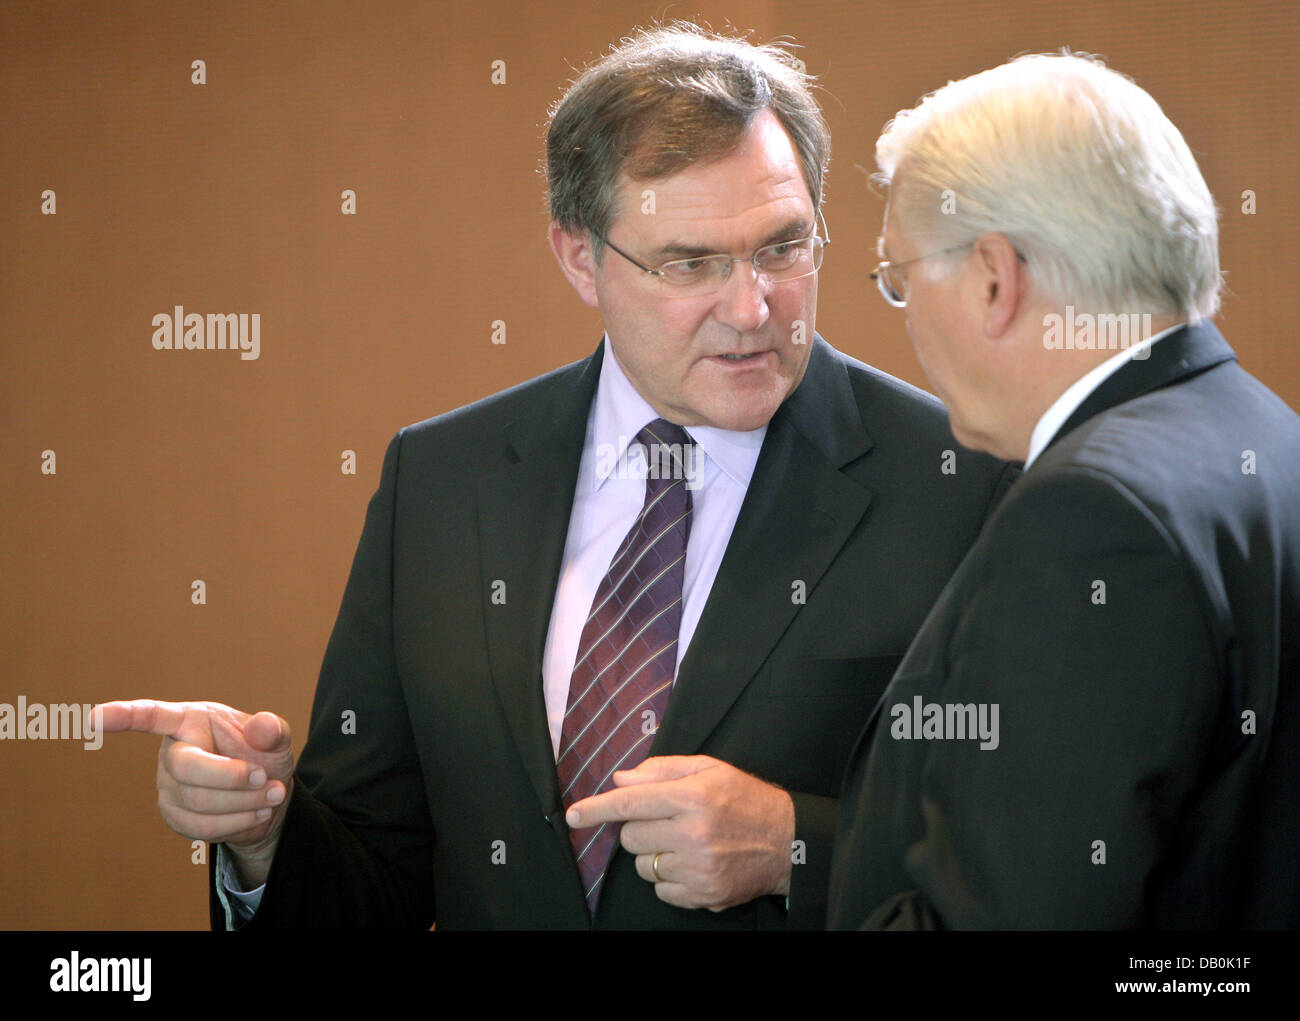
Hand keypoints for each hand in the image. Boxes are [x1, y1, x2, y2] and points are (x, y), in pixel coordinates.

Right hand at [97, 699, 294, 887]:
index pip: (152, 716)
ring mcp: (168, 785)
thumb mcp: (276, 738)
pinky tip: (256, 812)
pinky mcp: (174, 814)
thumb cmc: (264, 756)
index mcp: (191, 720)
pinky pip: (201, 827)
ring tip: (272, 795)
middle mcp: (171, 751)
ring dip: (244, 803)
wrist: (267, 794)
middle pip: (187, 769)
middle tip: (266, 777)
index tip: (96, 717)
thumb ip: (272, 730)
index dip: (124, 716)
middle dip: (233, 777)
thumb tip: (264, 728)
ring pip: (199, 802)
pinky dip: (237, 822)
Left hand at [565, 755, 794, 910]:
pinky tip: (693, 864)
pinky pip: (661, 891)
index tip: (573, 814)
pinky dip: (670, 879)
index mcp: (692, 796)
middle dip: (638, 829)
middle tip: (664, 822)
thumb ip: (662, 770)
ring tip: (685, 843)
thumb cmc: (745, 799)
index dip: (596, 809)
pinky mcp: (704, 894)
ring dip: (655, 855)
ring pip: (643, 866)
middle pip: (631, 838)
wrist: (787, 842)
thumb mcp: (709, 769)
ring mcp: (698, 868)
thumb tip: (620, 778)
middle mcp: (693, 833)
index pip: (629, 802)